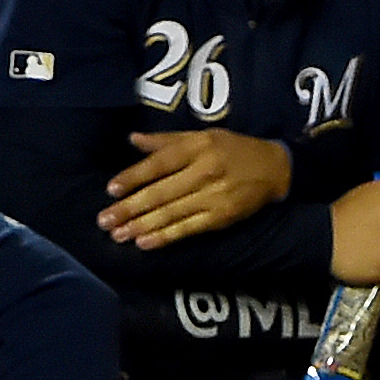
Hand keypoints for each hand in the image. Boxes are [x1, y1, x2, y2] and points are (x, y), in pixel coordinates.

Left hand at [102, 129, 293, 248]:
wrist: (274, 169)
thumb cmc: (233, 149)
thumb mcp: (203, 136)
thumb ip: (167, 140)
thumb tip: (133, 139)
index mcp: (198, 148)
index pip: (159, 164)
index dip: (134, 177)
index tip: (111, 190)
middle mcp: (205, 171)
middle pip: (161, 192)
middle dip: (130, 208)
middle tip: (105, 220)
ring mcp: (213, 197)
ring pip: (171, 213)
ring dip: (142, 226)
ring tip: (118, 235)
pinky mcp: (221, 217)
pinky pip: (188, 229)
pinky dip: (166, 236)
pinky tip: (145, 243)